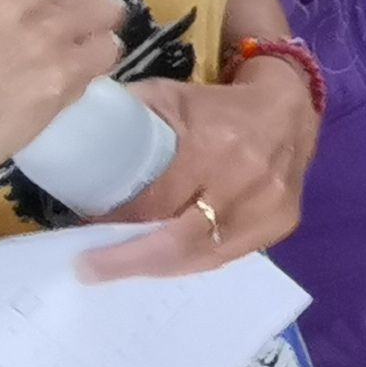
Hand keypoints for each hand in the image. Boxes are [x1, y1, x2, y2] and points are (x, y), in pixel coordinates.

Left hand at [86, 46, 315, 281]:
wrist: (287, 107)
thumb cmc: (219, 103)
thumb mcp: (170, 97)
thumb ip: (130, 118)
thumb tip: (78, 141)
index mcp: (215, 145)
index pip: (157, 201)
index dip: (118, 223)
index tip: (83, 236)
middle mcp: (245, 181)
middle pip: (177, 239)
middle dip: (129, 258)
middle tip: (90, 268)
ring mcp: (268, 207)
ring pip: (201, 256)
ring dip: (157, 266)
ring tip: (121, 269)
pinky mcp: (280, 223)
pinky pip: (225, 257)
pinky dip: (190, 262)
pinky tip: (163, 263)